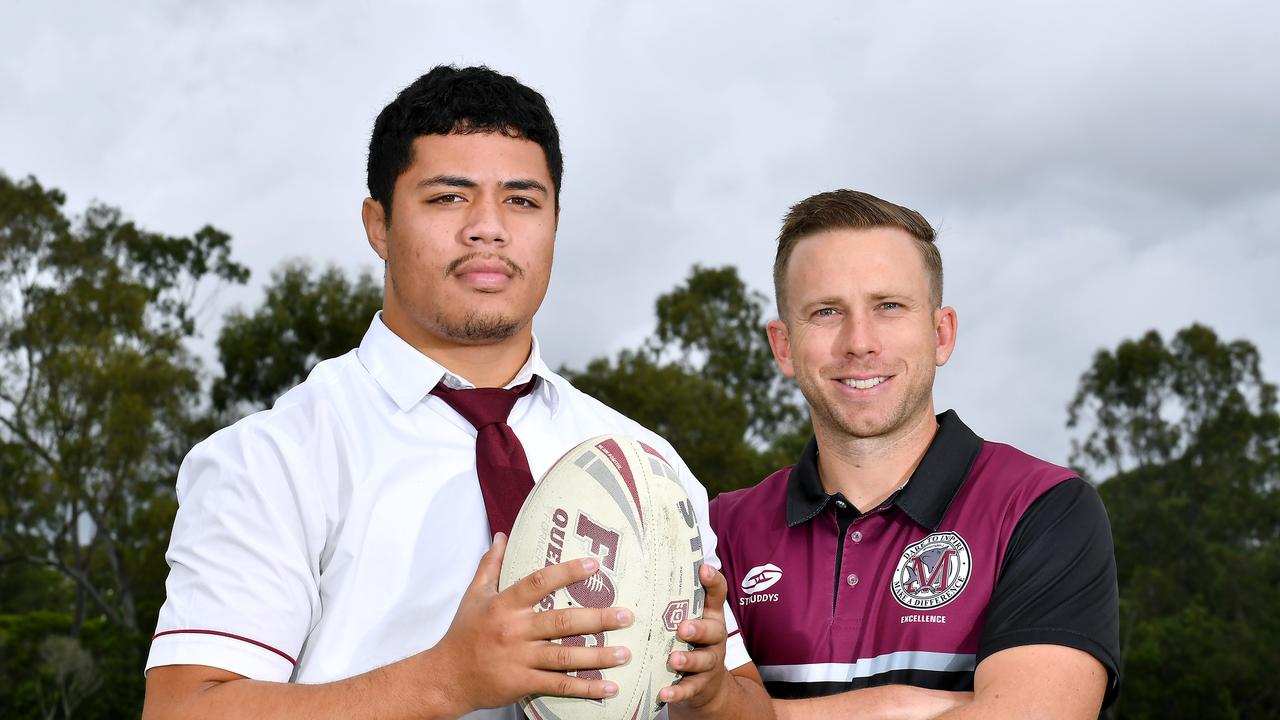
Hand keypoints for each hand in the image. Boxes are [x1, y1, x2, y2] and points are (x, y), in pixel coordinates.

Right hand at [431, 533, 634, 713]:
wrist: (445, 677)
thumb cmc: (462, 634)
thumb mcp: (473, 595)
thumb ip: (490, 565)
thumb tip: (502, 536)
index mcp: (504, 605)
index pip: (539, 582)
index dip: (567, 572)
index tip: (594, 565)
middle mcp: (514, 630)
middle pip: (561, 622)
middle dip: (597, 618)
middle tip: (626, 614)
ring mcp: (520, 659)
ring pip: (565, 656)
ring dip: (599, 656)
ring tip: (626, 652)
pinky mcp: (523, 683)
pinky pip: (559, 685)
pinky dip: (586, 687)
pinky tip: (609, 686)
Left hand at [660, 564, 731, 709]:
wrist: (706, 686)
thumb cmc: (692, 642)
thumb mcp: (689, 617)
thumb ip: (677, 597)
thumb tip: (651, 567)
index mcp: (710, 616)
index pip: (717, 595)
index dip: (713, 582)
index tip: (704, 570)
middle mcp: (714, 638)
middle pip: (713, 631)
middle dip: (699, 629)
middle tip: (683, 628)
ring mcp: (709, 663)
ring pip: (703, 660)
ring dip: (689, 659)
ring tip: (674, 659)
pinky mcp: (700, 686)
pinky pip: (690, 689)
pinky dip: (677, 692)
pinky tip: (665, 693)